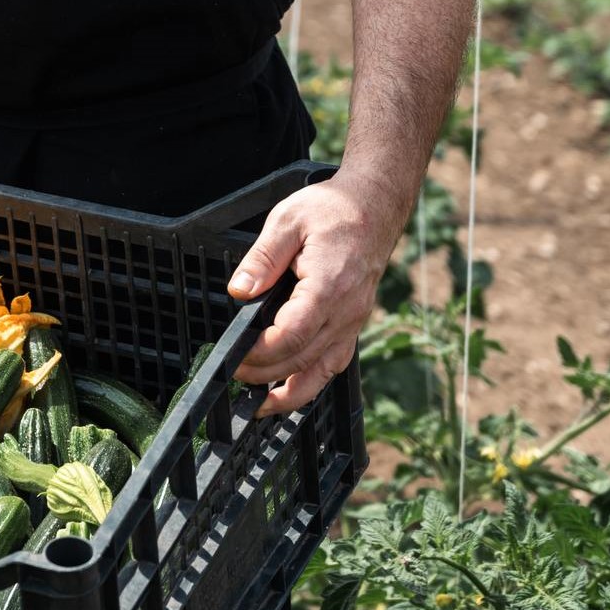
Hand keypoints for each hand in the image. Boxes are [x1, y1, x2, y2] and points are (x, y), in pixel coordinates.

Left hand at [228, 170, 410, 416]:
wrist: (375, 205)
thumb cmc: (332, 209)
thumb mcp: (287, 221)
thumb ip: (261, 259)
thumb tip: (238, 291)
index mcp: (328, 287)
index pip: (291, 335)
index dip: (260, 353)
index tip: (235, 356)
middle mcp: (346, 312)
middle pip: (302, 359)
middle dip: (264, 374)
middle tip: (234, 375)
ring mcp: (353, 322)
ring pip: (321, 371)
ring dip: (289, 394)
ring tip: (258, 405)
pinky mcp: (353, 324)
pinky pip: (334, 364)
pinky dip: (311, 384)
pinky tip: (288, 393)